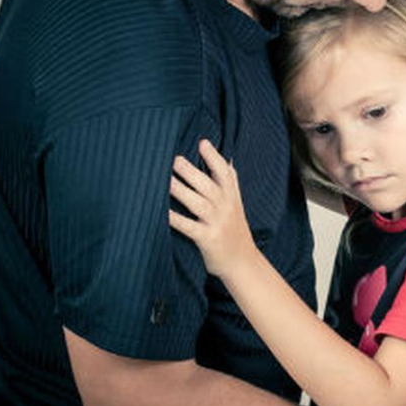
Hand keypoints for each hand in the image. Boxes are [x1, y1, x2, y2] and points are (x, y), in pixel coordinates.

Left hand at [168, 139, 257, 278]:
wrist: (243, 262)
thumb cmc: (234, 230)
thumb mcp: (236, 205)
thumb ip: (229, 183)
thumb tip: (225, 158)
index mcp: (232, 197)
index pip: (226, 173)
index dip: (214, 158)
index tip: (202, 142)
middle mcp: (226, 207)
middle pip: (208, 186)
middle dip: (191, 172)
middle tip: (174, 159)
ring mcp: (217, 223)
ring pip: (198, 203)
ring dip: (180, 190)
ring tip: (164, 179)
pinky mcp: (208, 239)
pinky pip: (188, 226)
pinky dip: (175, 218)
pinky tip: (162, 211)